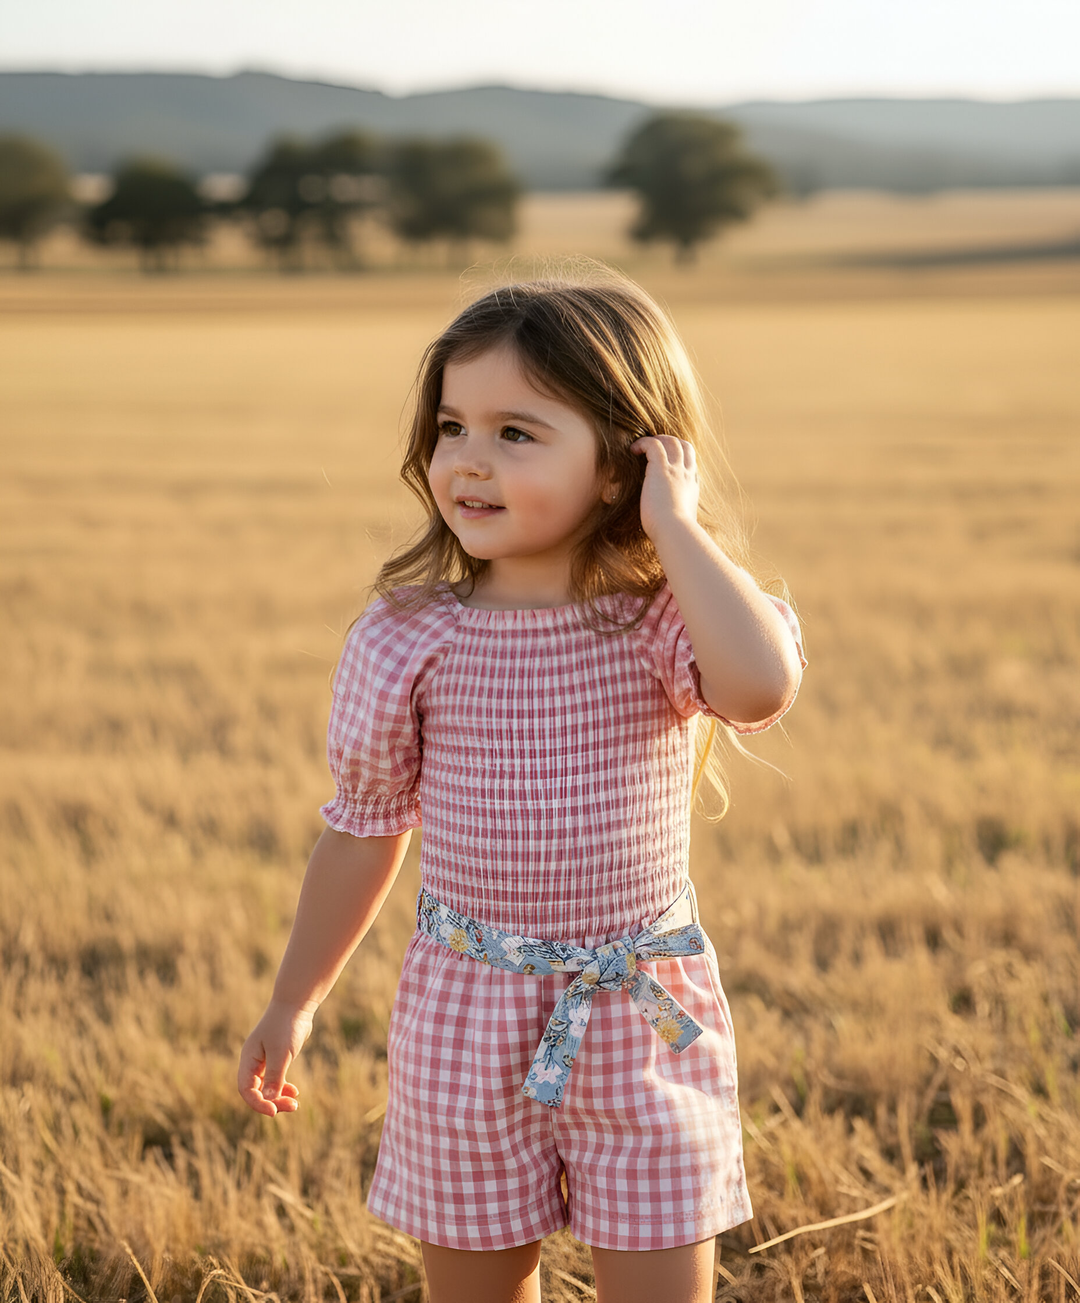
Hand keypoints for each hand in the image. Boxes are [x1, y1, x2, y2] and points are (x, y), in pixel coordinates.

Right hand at [237, 999, 313, 1116]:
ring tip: (295, 1103)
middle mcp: (253, 1061)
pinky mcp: (277, 1058)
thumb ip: (274, 1077)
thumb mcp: (281, 1053)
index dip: (257, 1103)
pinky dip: (283, 1087)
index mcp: (248, 1059)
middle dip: (272, 1102)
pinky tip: (294, 1091)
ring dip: (279, 1097)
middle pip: (256, 1091)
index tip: (274, 1111)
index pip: (246, 1089)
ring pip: (267, 1087)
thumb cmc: (286, 1026)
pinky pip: (276, 1079)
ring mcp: (264, 1060)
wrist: (297, 1004)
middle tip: (292, 1107)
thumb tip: (268, 1101)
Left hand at [631, 436, 699, 540]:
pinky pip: (654, 445)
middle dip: (670, 442)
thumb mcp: (679, 523)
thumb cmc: (674, 534)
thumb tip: (667, 526)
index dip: (679, 459)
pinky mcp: (661, 469)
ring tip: (641, 446)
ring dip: (656, 440)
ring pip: (671, 441)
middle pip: (685, 446)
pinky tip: (633, 449)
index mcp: (692, 487)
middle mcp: (687, 475)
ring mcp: (676, 470)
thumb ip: (675, 518)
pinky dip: (643, 443)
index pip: (690, 465)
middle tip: (654, 446)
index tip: (666, 462)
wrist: (675, 532)